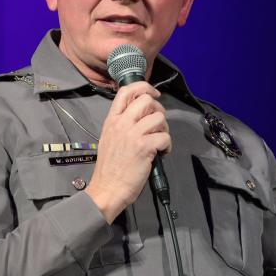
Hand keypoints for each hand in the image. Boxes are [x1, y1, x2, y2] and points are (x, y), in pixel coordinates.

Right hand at [85, 81, 170, 221]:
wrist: (107, 189)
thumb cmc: (110, 167)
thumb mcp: (109, 138)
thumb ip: (122, 123)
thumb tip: (141, 115)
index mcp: (112, 120)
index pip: (126, 90)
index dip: (144, 87)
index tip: (154, 94)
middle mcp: (122, 123)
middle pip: (146, 100)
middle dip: (158, 110)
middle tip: (157, 125)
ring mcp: (133, 134)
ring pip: (159, 117)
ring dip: (164, 128)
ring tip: (159, 141)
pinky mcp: (144, 147)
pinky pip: (165, 136)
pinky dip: (167, 145)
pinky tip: (161, 153)